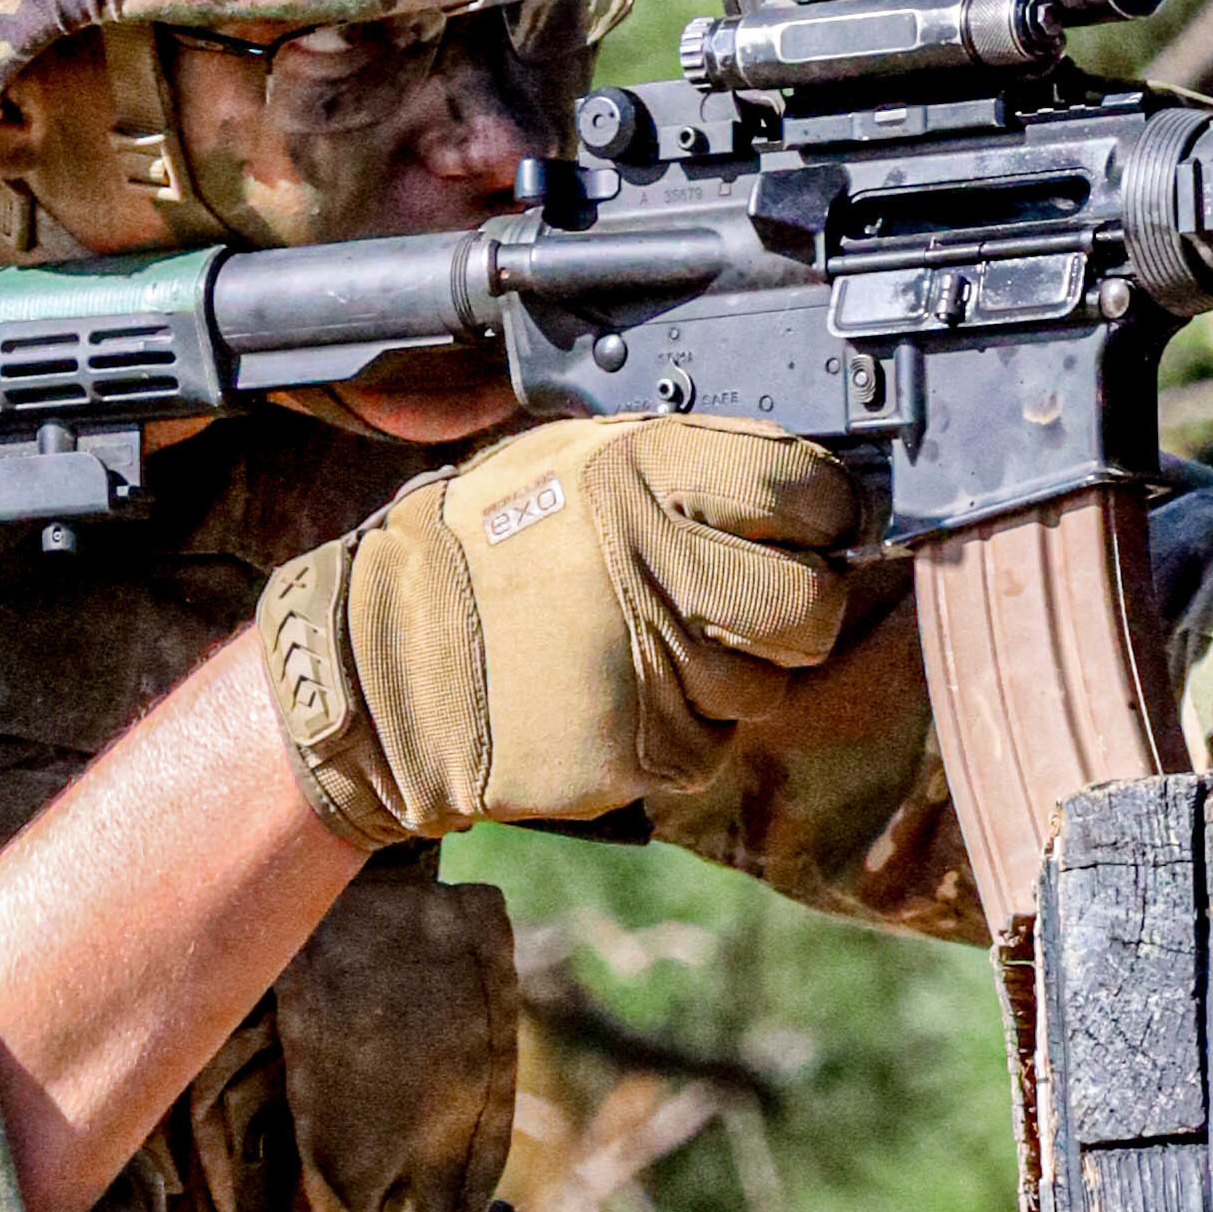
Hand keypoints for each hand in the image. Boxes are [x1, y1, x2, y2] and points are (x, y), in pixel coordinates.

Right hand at [257, 416, 864, 845]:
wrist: (390, 670)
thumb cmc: (484, 556)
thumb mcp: (568, 462)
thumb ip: (681, 463)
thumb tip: (798, 480)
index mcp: (642, 474)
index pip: (806, 488)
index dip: (822, 511)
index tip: (811, 523)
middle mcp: (659, 564)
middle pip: (815, 601)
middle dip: (799, 606)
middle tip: (753, 600)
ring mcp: (658, 665)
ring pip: (772, 681)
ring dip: (735, 672)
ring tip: (653, 644)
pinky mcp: (651, 749)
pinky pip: (716, 740)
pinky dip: (687, 724)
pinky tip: (624, 692)